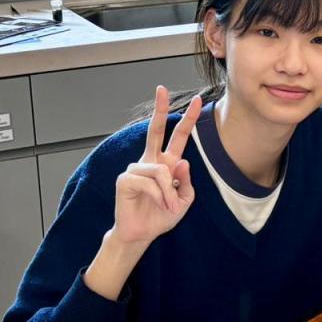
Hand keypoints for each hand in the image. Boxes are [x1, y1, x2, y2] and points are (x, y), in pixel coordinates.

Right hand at [111, 86, 202, 246]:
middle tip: (161, 89)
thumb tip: (181, 160)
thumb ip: (186, 181)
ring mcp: (136, 168)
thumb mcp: (184, 200)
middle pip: (155, 130)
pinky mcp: (125, 179)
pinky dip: (159, 195)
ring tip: (168, 206)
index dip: (187, 119)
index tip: (197, 100)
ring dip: (169, 192)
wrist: (142, 233)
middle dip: (160, 109)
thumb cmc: (162, 215)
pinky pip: (150, 182)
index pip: (178, 136)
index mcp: (167, 163)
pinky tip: (157, 203)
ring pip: (161, 171)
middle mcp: (151, 161)